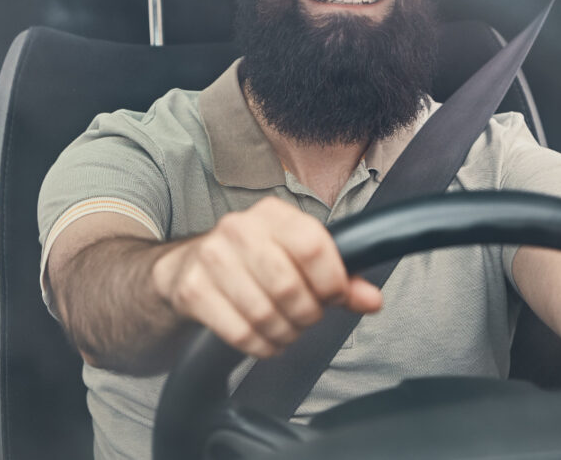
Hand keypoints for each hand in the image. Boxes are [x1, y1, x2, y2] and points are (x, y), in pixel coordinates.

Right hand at [151, 197, 382, 357]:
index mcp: (272, 213)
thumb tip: (372, 300)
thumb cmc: (253, 262)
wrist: (188, 267)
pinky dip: (260, 346)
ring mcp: (211, 257)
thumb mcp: (296, 259)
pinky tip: (264, 339)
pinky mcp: (191, 289)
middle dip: (307, 315)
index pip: (314, 246)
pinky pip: (239, 332)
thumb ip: (340, 278)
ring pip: (264, 313)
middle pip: (289, 286)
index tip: (333, 297)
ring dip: (284, 334)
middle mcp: (239, 228)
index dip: (332, 282)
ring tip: (286, 331)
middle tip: (306, 319)